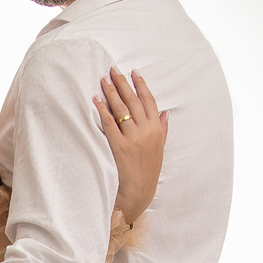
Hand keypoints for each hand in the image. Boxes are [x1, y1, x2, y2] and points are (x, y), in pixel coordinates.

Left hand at [93, 68, 167, 224]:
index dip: (141, 85)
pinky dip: (103, 110)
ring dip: (111, 92)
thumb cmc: (149, 171)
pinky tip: (97, 100)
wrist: (140, 192)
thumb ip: (162, 129)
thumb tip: (165, 113)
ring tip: (104, 80)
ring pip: (121, 109)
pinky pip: (109, 123)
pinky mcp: (119, 146)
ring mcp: (132, 138)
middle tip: (113, 70)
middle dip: (123, 83)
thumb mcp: (160, 149)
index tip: (133, 73)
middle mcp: (146, 130)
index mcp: (156, 129)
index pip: (149, 100)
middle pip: (133, 100)